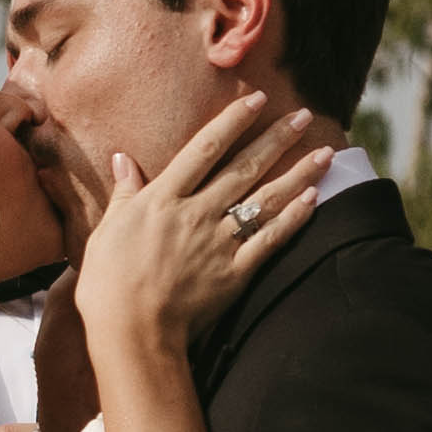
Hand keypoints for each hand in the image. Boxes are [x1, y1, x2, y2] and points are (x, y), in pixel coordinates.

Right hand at [75, 89, 331, 368]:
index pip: (204, 148)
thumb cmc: (108, 284)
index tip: (257, 99)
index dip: (233, 120)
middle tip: (302, 116)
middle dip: (276, 139)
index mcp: (163, 198)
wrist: (131, 332)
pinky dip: (293, 219)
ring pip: (265, 200)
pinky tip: (313, 200)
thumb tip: (124, 159)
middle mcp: (196, 213)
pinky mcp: (235, 272)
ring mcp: (219, 242)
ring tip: (324, 154)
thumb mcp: (107, 231)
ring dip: (297, 174)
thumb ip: (125, 193)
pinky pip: (271, 240)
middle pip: (244, 167)